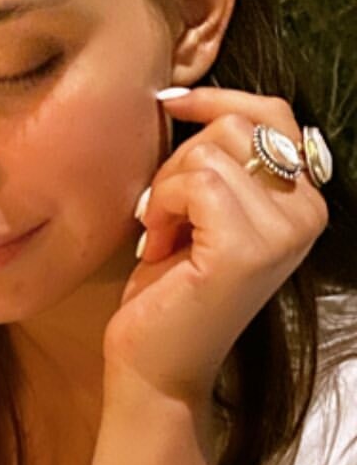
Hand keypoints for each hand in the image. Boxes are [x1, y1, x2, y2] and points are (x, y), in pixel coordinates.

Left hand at [104, 87, 327, 405]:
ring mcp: (284, 231)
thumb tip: (197, 97)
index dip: (217, 101)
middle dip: (182, 162)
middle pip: (235, 126)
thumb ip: (224, 164)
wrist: (156, 367)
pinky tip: (159, 248)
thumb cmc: (170, 291)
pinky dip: (162, 208)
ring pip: (210, 152)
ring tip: (164, 237)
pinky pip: (195, 182)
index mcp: (305, 201)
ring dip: (167, 190)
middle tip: (165, 215)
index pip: (273, 114)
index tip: (171, 103)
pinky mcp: (248, 248)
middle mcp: (308, 213)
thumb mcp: (205, 213)